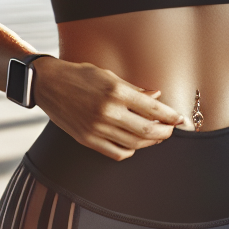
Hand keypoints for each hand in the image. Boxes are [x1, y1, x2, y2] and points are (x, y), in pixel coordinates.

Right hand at [33, 56, 184, 160]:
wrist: (48, 84)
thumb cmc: (80, 75)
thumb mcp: (109, 75)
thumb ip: (134, 89)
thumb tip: (156, 96)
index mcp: (116, 92)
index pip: (153, 109)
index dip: (171, 116)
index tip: (180, 119)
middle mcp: (108, 112)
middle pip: (147, 131)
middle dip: (165, 132)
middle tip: (171, 130)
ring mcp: (97, 128)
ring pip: (134, 144)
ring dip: (150, 142)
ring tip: (156, 135)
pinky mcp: (87, 140)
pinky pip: (117, 153)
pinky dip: (131, 150)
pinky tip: (135, 143)